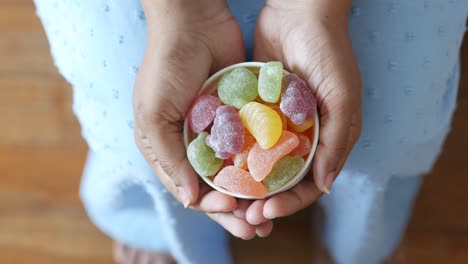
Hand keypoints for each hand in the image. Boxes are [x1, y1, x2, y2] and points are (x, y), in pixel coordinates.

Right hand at [133, 0, 272, 238]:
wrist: (194, 21)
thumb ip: (170, 159)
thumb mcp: (154, 115)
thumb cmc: (166, 66)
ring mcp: (217, 132)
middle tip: (257, 227)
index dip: (212, 206)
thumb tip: (190, 201)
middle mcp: (192, 145)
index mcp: (167, 148)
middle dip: (236, 210)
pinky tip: (278, 178)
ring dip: (252, 194)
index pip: (190, 190)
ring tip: (272, 211)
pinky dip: (262, 164)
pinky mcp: (238, 117)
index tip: (234, 210)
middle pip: (216, 188)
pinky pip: (251, 146)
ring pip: (237, 173)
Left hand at [250, 0, 361, 219]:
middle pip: (284, 179)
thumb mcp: (342, 95)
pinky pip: (247, 138)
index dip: (292, 201)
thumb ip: (338, 139)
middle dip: (266, 199)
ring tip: (229, 199)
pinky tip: (220, 168)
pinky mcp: (258, 110)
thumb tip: (327, 186)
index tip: (267, 210)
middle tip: (245, 214)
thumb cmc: (328, 52)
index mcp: (329, 137)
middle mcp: (304, 136)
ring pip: (263, 164)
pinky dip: (237, 155)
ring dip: (249, 184)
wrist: (299, 12)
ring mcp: (279, 124)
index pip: (311, 182)